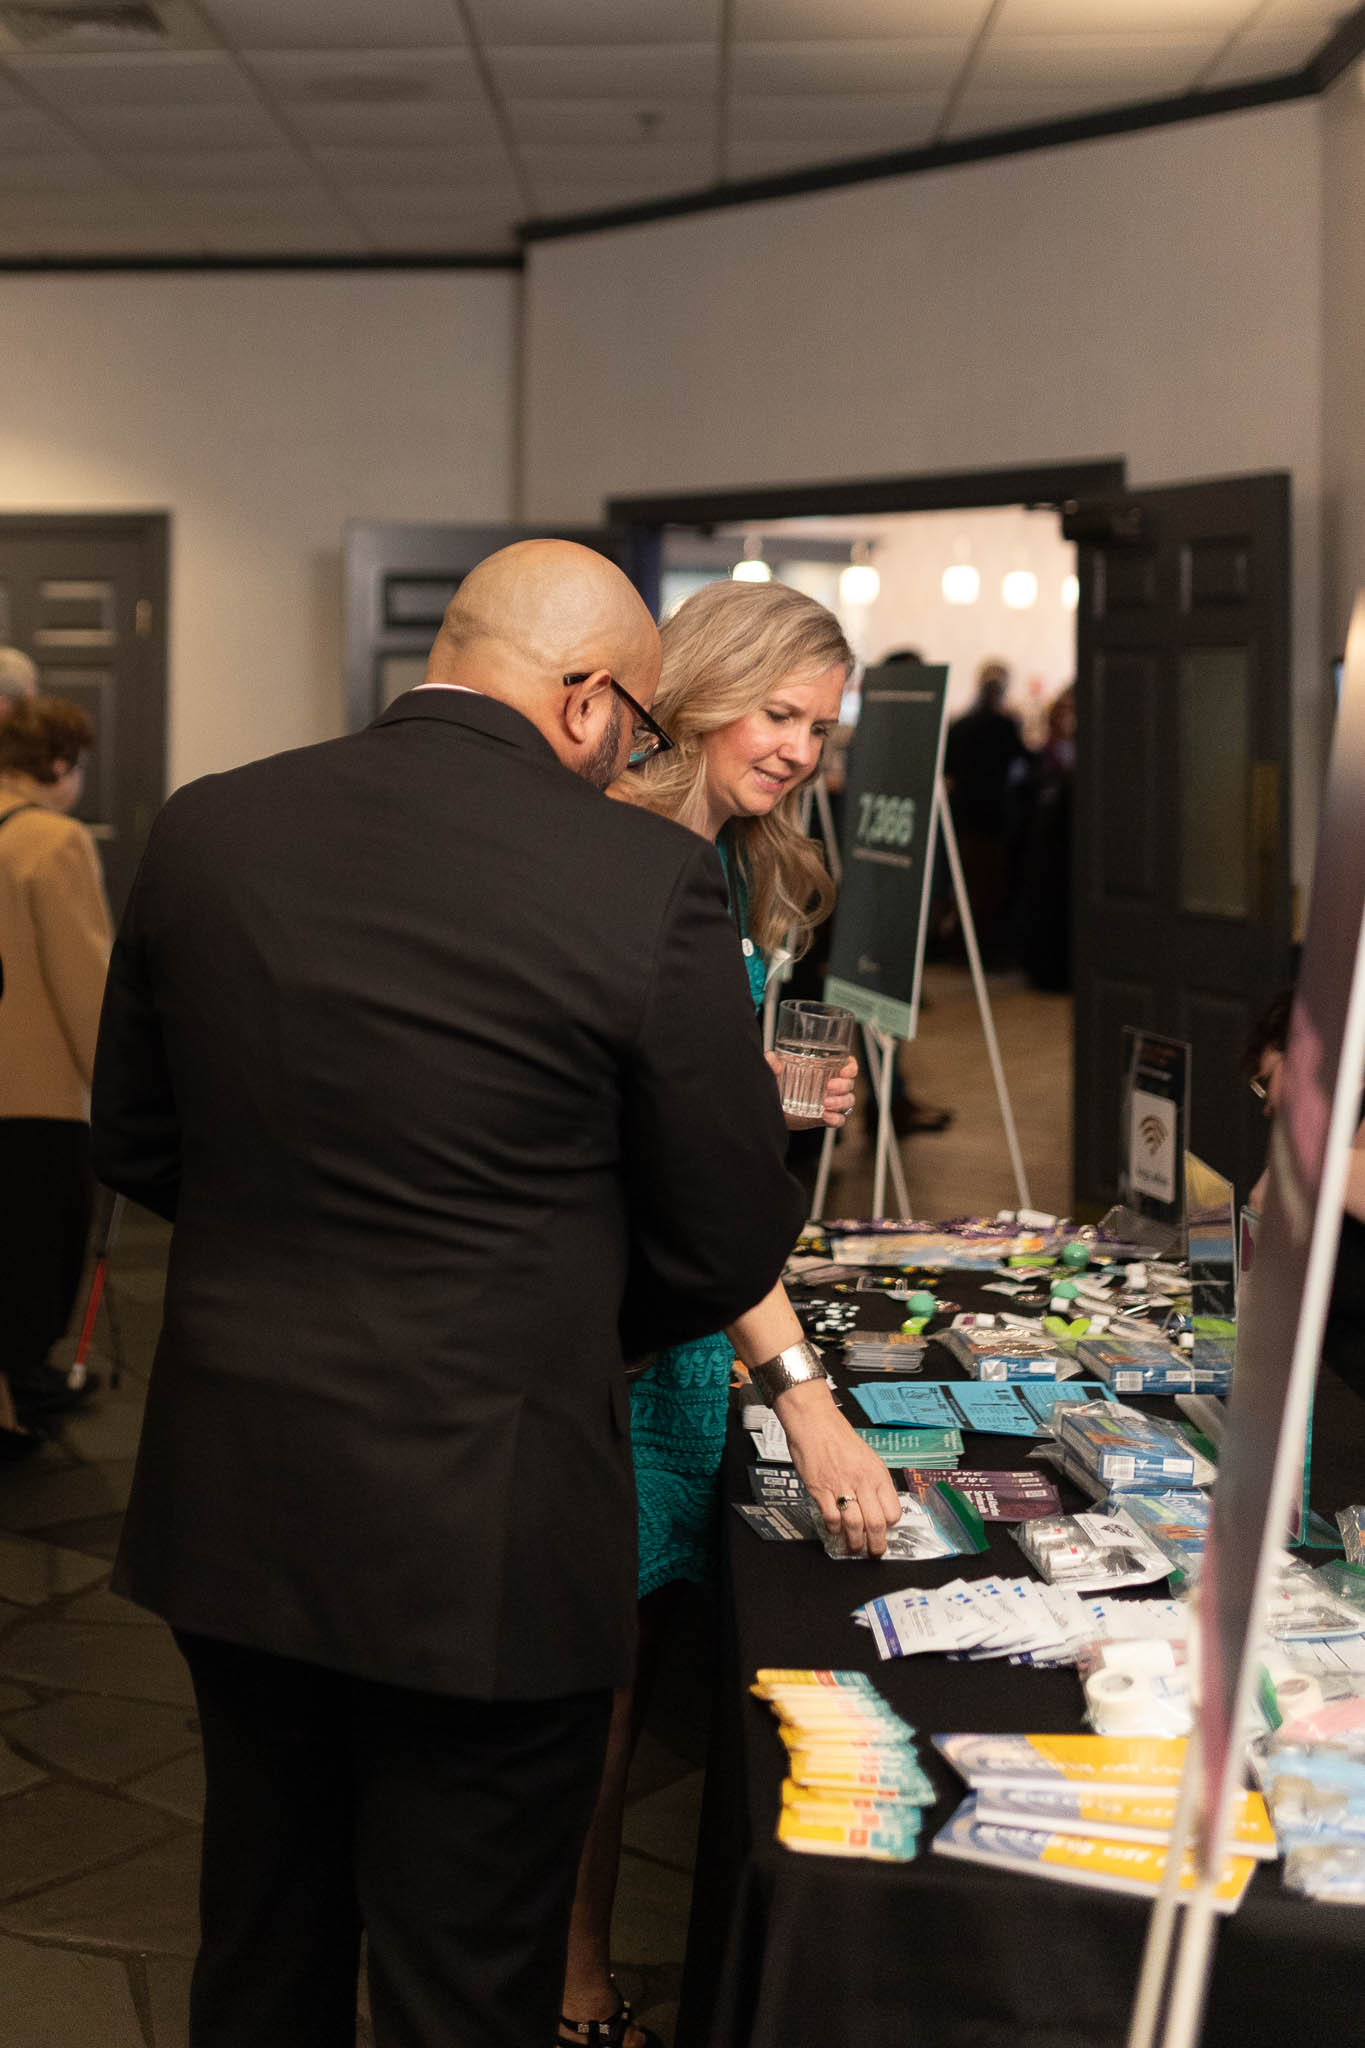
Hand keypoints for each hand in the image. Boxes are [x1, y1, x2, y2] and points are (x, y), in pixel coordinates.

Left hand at [766, 1052, 857, 1130]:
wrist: (771, 1109)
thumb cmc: (777, 1085)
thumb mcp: (773, 1071)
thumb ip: (771, 1062)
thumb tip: (771, 1058)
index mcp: (825, 1070)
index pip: (847, 1065)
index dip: (851, 1067)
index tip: (844, 1070)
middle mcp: (831, 1086)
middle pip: (849, 1084)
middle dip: (843, 1085)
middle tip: (829, 1086)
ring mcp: (830, 1103)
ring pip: (848, 1101)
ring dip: (841, 1102)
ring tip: (826, 1103)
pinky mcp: (824, 1118)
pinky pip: (839, 1120)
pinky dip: (836, 1119)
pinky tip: (826, 1116)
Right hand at [773, 1379, 900, 1555]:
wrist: (814, 1421)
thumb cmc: (838, 1436)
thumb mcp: (866, 1457)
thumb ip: (872, 1481)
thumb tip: (877, 1504)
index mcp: (877, 1474)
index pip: (893, 1511)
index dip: (890, 1526)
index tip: (886, 1532)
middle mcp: (862, 1481)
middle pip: (876, 1524)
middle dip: (876, 1545)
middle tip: (873, 1552)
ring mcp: (841, 1486)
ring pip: (854, 1526)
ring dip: (854, 1542)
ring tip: (853, 1548)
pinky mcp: (820, 1489)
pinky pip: (831, 1518)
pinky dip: (833, 1529)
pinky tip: (834, 1530)